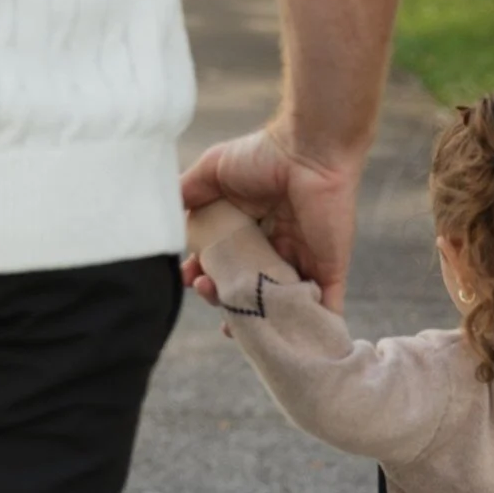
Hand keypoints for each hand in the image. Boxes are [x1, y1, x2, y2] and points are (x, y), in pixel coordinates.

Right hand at [181, 123, 361, 313]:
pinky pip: (323, 309)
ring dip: (258, 320)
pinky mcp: (328, 271)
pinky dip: (307, 328)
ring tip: (233, 324)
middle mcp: (278, 249)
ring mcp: (304, 262)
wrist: (308, 150)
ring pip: (280, 305)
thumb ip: (188, 194)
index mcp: (253, 230)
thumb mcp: (213, 171)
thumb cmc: (264, 154)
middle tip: (207, 292)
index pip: (227, 265)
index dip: (206, 278)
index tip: (189, 279)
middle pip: (250, 289)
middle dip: (225, 299)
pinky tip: (285, 342)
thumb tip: (165, 218)